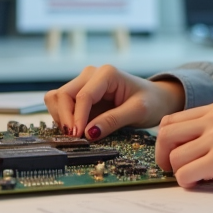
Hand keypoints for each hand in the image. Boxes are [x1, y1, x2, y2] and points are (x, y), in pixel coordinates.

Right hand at [44, 65, 184, 139]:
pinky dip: (62, 118)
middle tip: (75, 139)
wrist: (155, 99)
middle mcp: (91, 75)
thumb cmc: (150, 101)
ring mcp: (83, 84)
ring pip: (57, 98)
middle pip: (63, 94)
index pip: (83, 95)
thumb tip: (88, 133)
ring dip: (60, 117)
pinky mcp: (80, 95)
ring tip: (75, 134)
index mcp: (107, 73)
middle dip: (65, 117)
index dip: (78, 117)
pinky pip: (61, 105)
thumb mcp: (138, 111)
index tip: (79, 136)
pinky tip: (75, 130)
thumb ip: (114, 120)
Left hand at [156, 99, 212, 190]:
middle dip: (162, 154)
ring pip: (174, 155)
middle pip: (165, 133)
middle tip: (171, 168)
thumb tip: (194, 146)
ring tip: (193, 178)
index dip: (166, 139)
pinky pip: (186, 173)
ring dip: (178, 171)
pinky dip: (187, 182)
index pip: (174, 119)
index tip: (171, 154)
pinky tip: (200, 184)